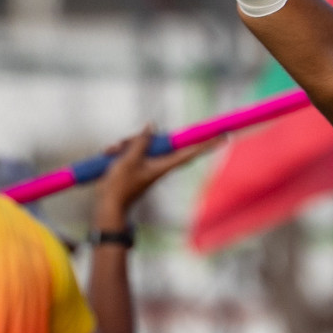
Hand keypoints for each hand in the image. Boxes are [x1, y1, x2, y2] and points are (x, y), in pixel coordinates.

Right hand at [92, 126, 218, 230]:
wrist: (108, 206)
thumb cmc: (120, 186)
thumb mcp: (129, 160)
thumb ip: (141, 142)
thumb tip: (151, 126)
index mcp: (164, 165)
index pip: (191, 151)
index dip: (207, 144)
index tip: (224, 136)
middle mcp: (160, 164)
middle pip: (159, 141)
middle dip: (139, 138)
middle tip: (121, 146)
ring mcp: (149, 165)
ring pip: (143, 144)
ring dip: (126, 145)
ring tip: (112, 152)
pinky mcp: (138, 166)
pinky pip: (133, 151)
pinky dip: (121, 151)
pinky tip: (108, 154)